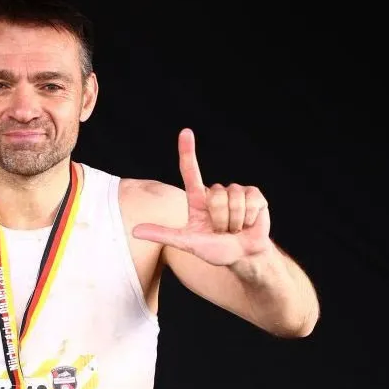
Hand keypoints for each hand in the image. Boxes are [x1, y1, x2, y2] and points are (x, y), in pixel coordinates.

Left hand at [132, 129, 271, 265]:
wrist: (242, 257)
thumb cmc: (214, 250)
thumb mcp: (186, 243)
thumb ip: (162, 235)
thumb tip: (134, 231)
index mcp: (198, 199)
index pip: (190, 171)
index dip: (188, 151)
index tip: (185, 132)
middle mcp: (215, 193)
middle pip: (217, 195)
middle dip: (220, 219)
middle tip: (221, 231)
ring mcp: (236, 192)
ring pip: (234, 197)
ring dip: (235, 220)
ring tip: (234, 229)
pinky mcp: (254, 195)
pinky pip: (251, 200)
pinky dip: (249, 218)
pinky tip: (248, 224)